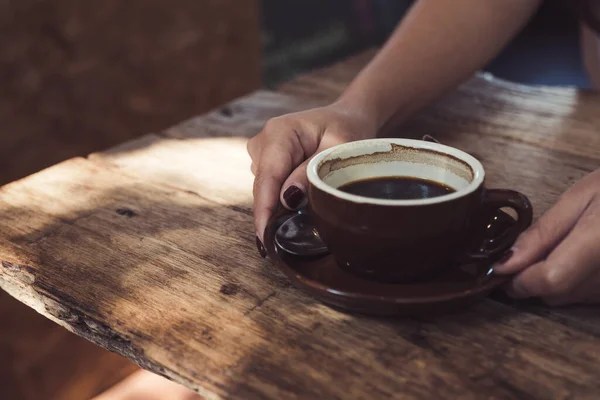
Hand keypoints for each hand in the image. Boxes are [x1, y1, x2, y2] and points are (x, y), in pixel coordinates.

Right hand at [247, 102, 376, 252]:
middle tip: (286, 243)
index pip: (268, 177)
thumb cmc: (347, 129)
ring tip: (308, 210)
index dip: (264, 209)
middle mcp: (263, 141)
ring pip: (264, 190)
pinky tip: (298, 204)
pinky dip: (281, 199)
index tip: (264, 237)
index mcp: (280, 132)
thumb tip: (287, 199)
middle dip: (271, 214)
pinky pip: (269, 188)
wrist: (346, 118)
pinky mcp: (264, 161)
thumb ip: (311, 173)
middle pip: (263, 187)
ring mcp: (260, 151)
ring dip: (280, 205)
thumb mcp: (339, 149)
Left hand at [494, 168, 599, 304]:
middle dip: (532, 279)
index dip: (520, 280)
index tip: (500, 271)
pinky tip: (583, 257)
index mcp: (599, 242)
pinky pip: (590, 296)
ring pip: (572, 298)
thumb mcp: (580, 198)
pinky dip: (577, 282)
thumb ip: (543, 233)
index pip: (550, 279)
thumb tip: (506, 263)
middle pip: (557, 294)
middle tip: (525, 255)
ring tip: (564, 247)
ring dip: (554, 281)